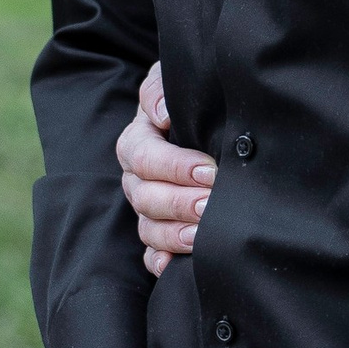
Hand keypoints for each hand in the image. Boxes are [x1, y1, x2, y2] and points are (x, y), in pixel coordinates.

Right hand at [120, 63, 211, 276]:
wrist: (204, 117)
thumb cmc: (186, 99)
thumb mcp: (170, 81)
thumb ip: (159, 91)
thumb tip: (163, 114)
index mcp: (137, 141)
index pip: (144, 156)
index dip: (174, 166)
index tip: (209, 170)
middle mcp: (137, 178)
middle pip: (145, 196)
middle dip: (179, 202)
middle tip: (211, 204)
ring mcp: (147, 207)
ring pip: (148, 227)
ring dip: (174, 234)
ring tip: (201, 235)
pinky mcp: (160, 230)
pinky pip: (151, 252)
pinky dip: (161, 261)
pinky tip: (175, 266)